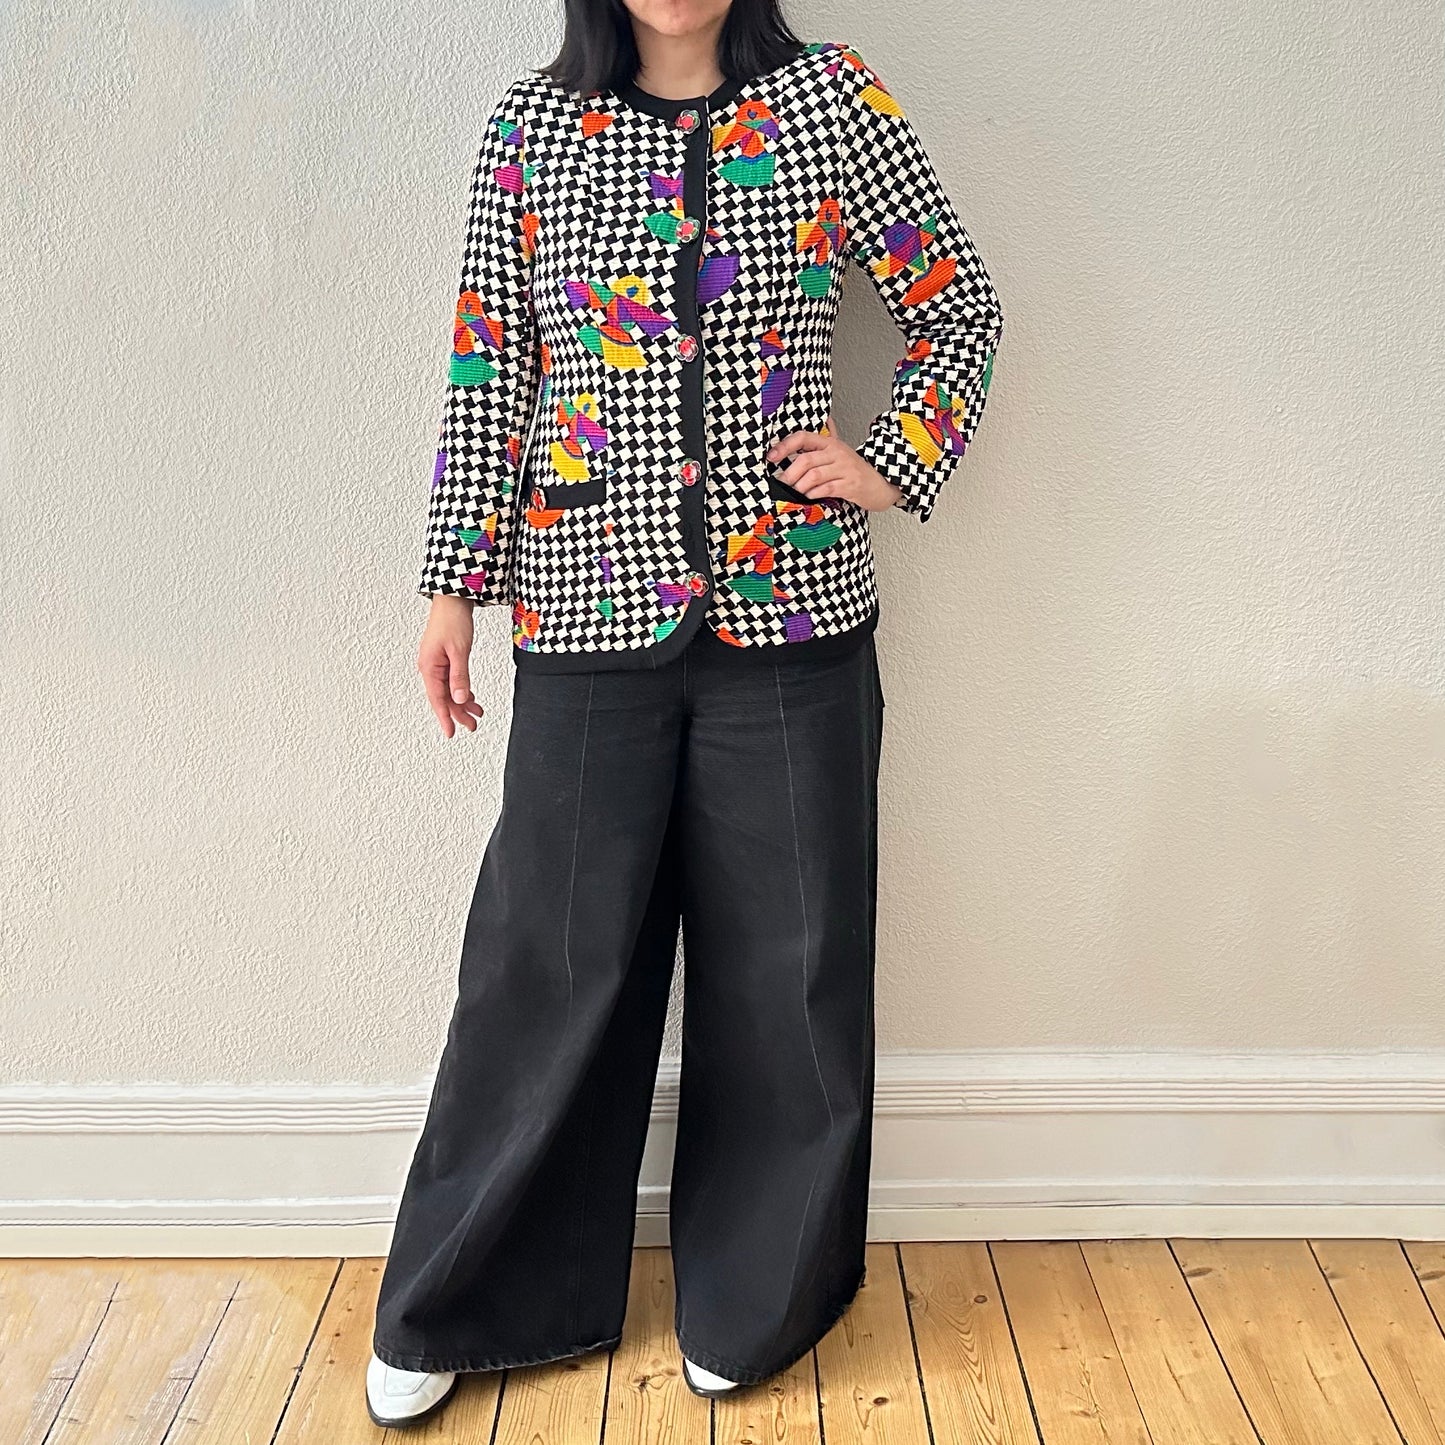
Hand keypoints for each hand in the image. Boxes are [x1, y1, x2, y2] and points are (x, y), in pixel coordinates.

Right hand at [418, 596, 485, 737]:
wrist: (453, 600)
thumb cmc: (452, 620)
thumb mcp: (459, 651)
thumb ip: (460, 677)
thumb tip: (460, 699)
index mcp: (429, 667)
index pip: (438, 699)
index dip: (445, 717)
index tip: (451, 733)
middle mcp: (430, 667)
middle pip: (444, 697)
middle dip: (458, 713)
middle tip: (472, 726)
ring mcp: (436, 663)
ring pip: (449, 690)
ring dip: (462, 703)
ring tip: (476, 714)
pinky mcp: (444, 659)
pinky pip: (451, 681)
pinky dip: (462, 690)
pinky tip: (471, 698)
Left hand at [765, 412, 902, 510]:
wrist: (883, 484)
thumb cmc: (857, 469)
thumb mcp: (841, 450)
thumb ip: (830, 436)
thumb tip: (825, 418)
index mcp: (830, 443)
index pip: (803, 437)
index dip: (785, 446)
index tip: (771, 457)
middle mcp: (837, 453)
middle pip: (806, 460)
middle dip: (790, 474)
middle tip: (782, 483)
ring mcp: (845, 468)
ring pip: (814, 475)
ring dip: (800, 487)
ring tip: (795, 492)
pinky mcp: (851, 485)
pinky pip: (827, 488)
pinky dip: (814, 494)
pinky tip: (810, 497)